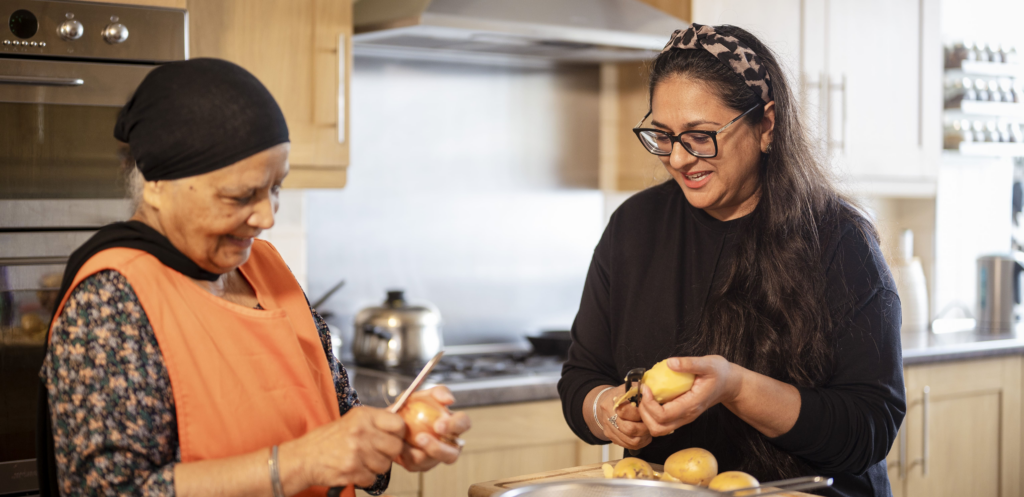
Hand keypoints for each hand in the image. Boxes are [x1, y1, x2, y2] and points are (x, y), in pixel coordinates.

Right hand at [281, 405, 405, 489]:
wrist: (304, 458)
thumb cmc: (328, 439)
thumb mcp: (352, 420)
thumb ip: (375, 420)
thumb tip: (399, 415)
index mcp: (363, 416)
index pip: (398, 424)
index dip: (398, 433)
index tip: (393, 437)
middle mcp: (361, 431)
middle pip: (395, 447)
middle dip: (389, 453)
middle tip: (376, 452)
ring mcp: (357, 452)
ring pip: (385, 465)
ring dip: (376, 466)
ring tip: (362, 460)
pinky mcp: (352, 470)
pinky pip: (372, 478)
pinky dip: (365, 477)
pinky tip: (354, 469)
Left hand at [395, 386, 471, 471]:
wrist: (390, 423)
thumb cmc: (411, 408)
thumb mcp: (422, 395)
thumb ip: (437, 392)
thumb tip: (449, 400)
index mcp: (452, 424)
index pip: (464, 423)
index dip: (455, 426)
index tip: (438, 425)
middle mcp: (448, 443)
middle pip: (454, 452)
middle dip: (439, 448)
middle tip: (421, 438)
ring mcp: (436, 457)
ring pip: (435, 461)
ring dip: (421, 453)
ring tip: (409, 441)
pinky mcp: (422, 465)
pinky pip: (417, 465)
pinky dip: (408, 455)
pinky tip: (401, 446)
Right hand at [595, 384, 651, 450]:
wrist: (607, 402)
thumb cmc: (624, 395)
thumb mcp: (632, 388)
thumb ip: (641, 391)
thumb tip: (650, 394)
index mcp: (615, 401)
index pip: (629, 411)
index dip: (642, 413)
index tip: (650, 413)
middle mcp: (609, 415)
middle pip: (630, 429)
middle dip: (644, 428)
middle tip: (651, 425)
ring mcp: (609, 428)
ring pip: (631, 440)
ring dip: (643, 437)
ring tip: (648, 431)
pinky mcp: (611, 437)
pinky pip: (628, 445)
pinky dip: (639, 443)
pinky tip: (644, 436)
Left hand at [637, 355, 743, 436]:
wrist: (729, 384)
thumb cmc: (719, 373)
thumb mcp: (707, 364)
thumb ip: (689, 364)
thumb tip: (671, 363)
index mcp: (691, 405)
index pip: (663, 415)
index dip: (649, 404)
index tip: (645, 388)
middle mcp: (686, 416)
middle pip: (658, 428)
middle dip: (644, 413)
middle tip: (642, 394)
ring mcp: (684, 418)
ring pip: (658, 429)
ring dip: (646, 416)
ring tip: (644, 396)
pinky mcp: (681, 415)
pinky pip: (662, 422)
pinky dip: (651, 414)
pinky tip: (650, 398)